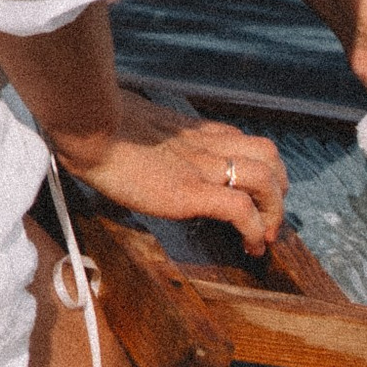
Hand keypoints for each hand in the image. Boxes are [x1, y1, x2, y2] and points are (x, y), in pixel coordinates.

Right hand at [53, 92, 285, 253]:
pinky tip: (250, 245)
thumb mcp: (132, 121)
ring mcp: (200, 168)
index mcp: (191, 131)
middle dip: (279, 188)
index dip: (259, 167)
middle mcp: (205, 146)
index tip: (254, 195)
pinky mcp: (190, 192)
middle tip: (269, 217)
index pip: (243, 141)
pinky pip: (240, 209)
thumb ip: (145, 133)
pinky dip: (255, 229)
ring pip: (265, 179)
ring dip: (274, 211)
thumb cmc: (97, 123)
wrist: (88, 126)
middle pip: (268, 155)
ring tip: (264, 236)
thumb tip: (129, 141)